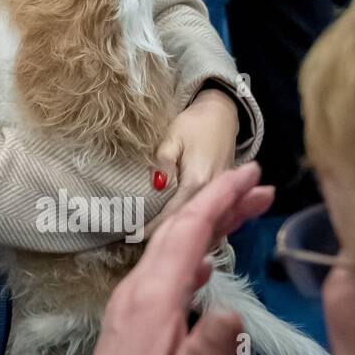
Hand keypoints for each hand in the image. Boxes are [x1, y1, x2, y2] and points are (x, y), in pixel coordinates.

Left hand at [82, 163, 273, 354]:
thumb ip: (207, 349)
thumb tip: (234, 310)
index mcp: (151, 295)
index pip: (188, 230)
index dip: (220, 196)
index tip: (250, 171)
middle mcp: (138, 287)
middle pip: (180, 229)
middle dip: (219, 200)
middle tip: (258, 183)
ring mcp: (133, 299)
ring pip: (173, 245)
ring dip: (209, 224)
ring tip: (245, 210)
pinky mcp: (133, 314)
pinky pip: (167, 267)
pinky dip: (194, 251)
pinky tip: (208, 260)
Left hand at [147, 86, 239, 232]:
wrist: (223, 115)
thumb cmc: (194, 123)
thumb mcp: (173, 137)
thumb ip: (163, 162)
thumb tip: (155, 186)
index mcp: (197, 180)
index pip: (172, 212)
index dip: (152, 226)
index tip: (131, 235)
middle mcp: (211, 192)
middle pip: (185, 220)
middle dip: (161, 232)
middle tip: (133, 239)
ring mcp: (219, 194)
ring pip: (198, 220)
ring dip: (176, 231)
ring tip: (148, 238)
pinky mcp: (221, 193)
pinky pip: (206, 214)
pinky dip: (190, 223)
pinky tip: (174, 230)